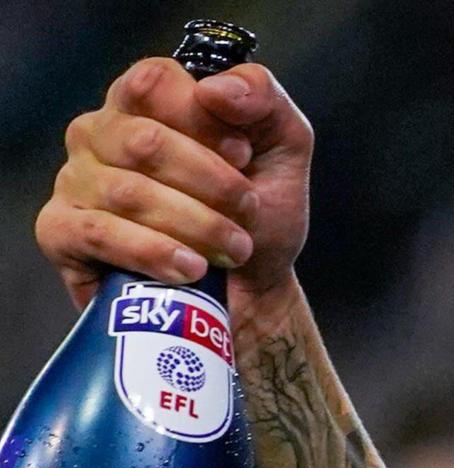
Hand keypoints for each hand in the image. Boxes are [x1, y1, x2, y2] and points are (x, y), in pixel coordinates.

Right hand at [36, 55, 309, 307]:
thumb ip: (262, 100)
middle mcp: (100, 133)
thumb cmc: (258, 214)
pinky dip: (153, 252)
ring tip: (234, 250)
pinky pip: (98, 234)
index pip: (153, 82)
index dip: (205, 120)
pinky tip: (190, 268)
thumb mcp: (282, 147)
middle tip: (248, 213)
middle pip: (145, 142)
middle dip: (213, 185)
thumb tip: (217, 89)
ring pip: (129, 193)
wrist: (253, 289)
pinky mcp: (61, 230)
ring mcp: (74, 180)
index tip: (243, 155)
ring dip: (198, 226)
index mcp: (144, 103)